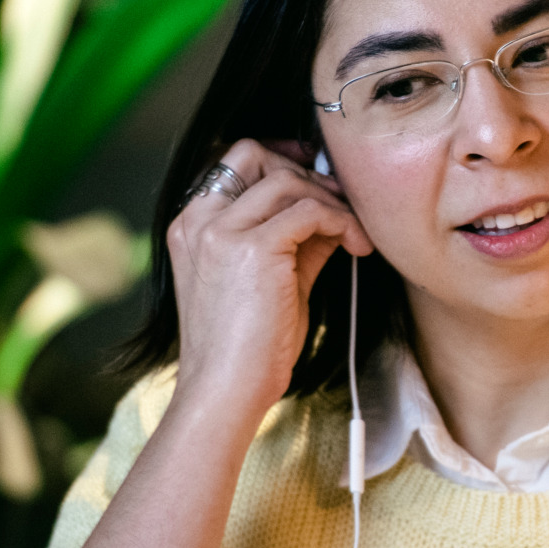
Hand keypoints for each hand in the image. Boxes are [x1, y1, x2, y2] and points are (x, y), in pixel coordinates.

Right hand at [166, 139, 372, 416]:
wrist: (225, 392)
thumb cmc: (246, 349)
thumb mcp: (270, 282)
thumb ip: (294, 241)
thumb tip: (333, 214)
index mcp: (190, 225)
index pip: (233, 161)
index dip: (278, 160)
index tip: (316, 178)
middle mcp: (199, 219)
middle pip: (256, 156)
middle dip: (307, 173)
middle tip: (343, 203)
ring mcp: (222, 230)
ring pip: (287, 181)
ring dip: (331, 200)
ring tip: (356, 233)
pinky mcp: (254, 247)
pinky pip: (310, 211)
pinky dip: (342, 221)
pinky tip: (358, 246)